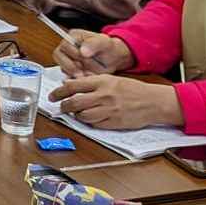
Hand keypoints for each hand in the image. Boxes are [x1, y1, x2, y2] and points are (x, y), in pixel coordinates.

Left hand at [48, 74, 182, 128]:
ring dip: (76, 115)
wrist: (152, 102)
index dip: (59, 92)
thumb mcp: (111, 79)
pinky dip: (89, 122)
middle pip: (74, 102)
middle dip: (64, 106)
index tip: (52, 96)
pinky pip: (94, 124)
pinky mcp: (114, 123)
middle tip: (61, 107)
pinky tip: (90, 118)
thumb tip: (69, 84)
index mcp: (102, 82)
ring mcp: (108, 110)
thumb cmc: (133, 90)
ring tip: (76, 113)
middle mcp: (103, 95)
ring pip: (82, 115)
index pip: (73, 86)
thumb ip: (91, 82)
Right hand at [52, 29, 135, 76]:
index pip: (64, 46)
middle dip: (76, 66)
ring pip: (63, 69)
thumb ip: (93, 44)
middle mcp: (67, 47)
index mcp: (73, 36)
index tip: (85, 58)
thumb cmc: (109, 48)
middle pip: (60, 58)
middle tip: (88, 69)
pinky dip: (78, 80)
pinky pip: (68, 77)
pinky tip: (88, 77)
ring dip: (77, 74)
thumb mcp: (105, 43)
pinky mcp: (70, 70)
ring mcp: (67, 59)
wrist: (114, 59)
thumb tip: (82, 51)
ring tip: (90, 73)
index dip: (74, 54)